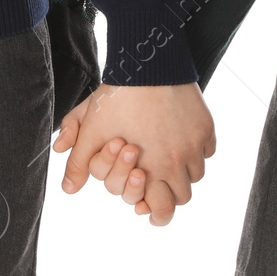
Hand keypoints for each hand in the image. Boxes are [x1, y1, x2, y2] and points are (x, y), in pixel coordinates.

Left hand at [53, 81, 214, 226]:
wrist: (147, 62)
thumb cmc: (118, 97)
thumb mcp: (91, 130)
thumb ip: (79, 163)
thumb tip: (69, 190)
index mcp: (151, 170)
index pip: (163, 212)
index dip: (156, 213)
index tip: (148, 205)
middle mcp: (178, 162)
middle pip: (182, 197)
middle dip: (168, 193)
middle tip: (156, 179)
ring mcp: (195, 144)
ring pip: (196, 174)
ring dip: (183, 171)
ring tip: (166, 155)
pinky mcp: (206, 126)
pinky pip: (207, 150)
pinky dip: (196, 150)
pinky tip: (180, 137)